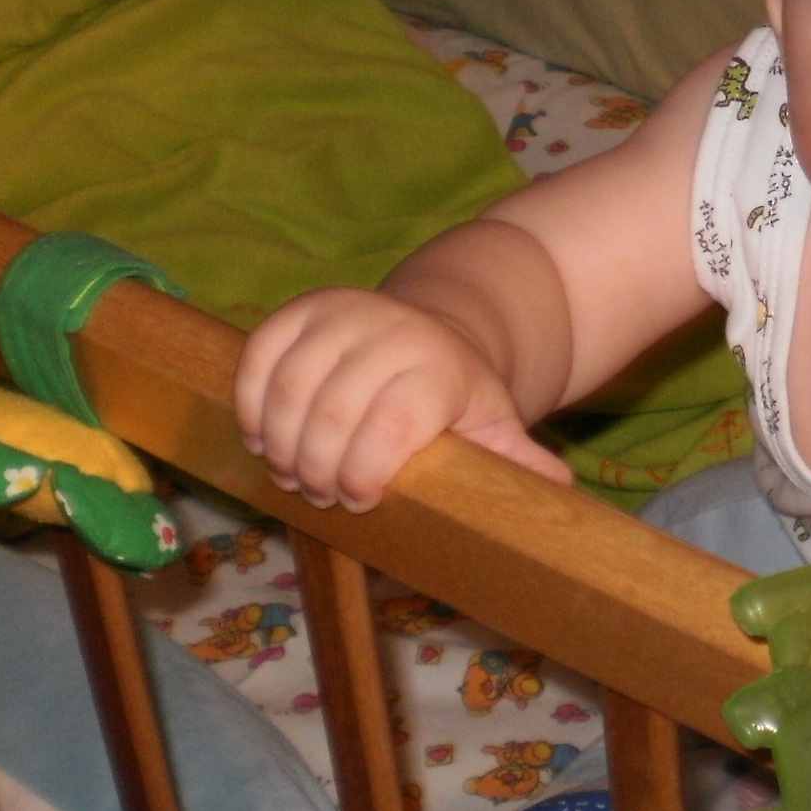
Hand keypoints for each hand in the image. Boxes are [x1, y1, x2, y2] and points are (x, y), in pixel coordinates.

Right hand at [233, 287, 572, 511]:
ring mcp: (341, 314)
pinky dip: (250, 403)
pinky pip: (259, 356)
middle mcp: (390, 332)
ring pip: (289, 389)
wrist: (431, 332)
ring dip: (279, 442)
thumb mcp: (494, 425)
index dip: (366, 472)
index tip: (361, 501)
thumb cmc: (456, 395)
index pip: (391, 425)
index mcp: (439, 367)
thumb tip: (559, 489)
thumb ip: (516, 459)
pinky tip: (261, 437)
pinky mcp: (299, 308)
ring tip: (290, 474)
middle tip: (318, 495)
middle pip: (332, 414)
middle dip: (317, 468)